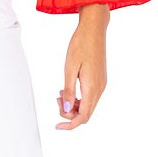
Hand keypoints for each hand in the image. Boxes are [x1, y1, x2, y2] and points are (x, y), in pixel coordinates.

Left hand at [55, 8, 108, 129]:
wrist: (94, 30)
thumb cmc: (81, 45)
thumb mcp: (70, 68)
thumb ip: (68, 91)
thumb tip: (65, 109)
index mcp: (92, 87)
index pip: (83, 117)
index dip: (69, 125)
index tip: (57, 126)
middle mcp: (99, 89)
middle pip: (86, 114)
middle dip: (69, 113)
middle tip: (56, 100)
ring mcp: (101, 84)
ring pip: (88, 105)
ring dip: (73, 105)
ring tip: (60, 92)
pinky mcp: (100, 79)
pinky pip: (90, 96)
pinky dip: (78, 97)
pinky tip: (68, 88)